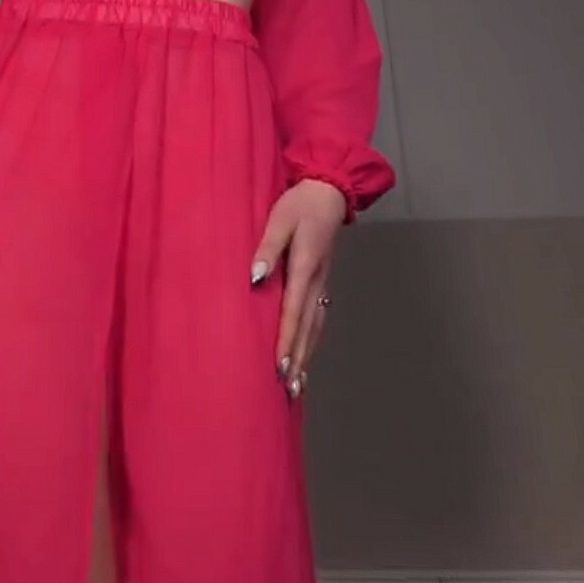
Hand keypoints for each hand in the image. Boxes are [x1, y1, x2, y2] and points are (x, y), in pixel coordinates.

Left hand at [250, 179, 347, 398]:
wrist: (329, 192)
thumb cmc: (299, 204)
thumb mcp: (279, 219)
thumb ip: (266, 248)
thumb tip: (255, 278)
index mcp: (305, 266)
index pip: (293, 311)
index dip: (286, 341)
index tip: (279, 366)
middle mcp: (316, 281)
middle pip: (307, 328)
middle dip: (297, 359)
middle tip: (289, 390)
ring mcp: (322, 284)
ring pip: (315, 327)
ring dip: (306, 356)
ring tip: (298, 385)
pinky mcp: (321, 283)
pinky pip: (317, 319)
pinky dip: (311, 341)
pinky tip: (305, 356)